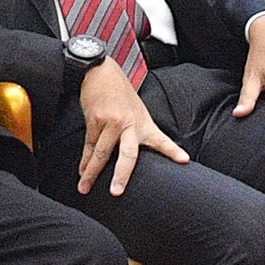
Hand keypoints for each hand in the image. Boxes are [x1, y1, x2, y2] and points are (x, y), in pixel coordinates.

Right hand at [72, 59, 191, 195]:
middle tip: (116, 192)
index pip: (161, 140)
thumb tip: (139, 153)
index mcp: (143, 123)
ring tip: (85, 188)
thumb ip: (138, 131)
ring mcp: (111, 123)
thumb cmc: (119, 93)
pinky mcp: (94, 120)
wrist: (100, 72)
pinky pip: (89, 145)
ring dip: (91, 173)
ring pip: (101, 153)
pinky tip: (81, 172)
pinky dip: (84, 161)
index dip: (172, 151)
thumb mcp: (136, 110)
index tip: (183, 160)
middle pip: (127, 155)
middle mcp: (129, 125)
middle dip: (121, 175)